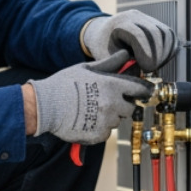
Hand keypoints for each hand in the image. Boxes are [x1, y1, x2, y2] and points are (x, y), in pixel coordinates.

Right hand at [28, 52, 152, 143]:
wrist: (46, 106)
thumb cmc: (64, 84)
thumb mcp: (87, 69)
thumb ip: (109, 64)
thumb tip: (125, 55)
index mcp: (112, 85)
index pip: (139, 89)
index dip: (143, 90)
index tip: (144, 92)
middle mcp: (113, 104)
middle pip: (129, 108)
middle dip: (122, 105)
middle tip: (106, 102)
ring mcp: (107, 121)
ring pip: (116, 121)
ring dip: (109, 117)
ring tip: (91, 110)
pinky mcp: (99, 134)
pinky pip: (106, 133)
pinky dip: (99, 129)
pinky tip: (86, 120)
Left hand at [82, 10, 177, 71]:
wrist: (102, 32)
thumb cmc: (102, 47)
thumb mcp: (106, 57)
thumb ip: (121, 66)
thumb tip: (139, 76)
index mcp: (119, 23)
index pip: (138, 35)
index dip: (145, 53)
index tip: (146, 69)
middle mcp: (135, 17)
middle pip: (155, 33)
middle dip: (157, 55)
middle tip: (151, 69)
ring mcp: (146, 18)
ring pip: (166, 33)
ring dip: (164, 53)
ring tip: (156, 65)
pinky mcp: (155, 23)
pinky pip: (168, 35)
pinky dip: (168, 49)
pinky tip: (161, 60)